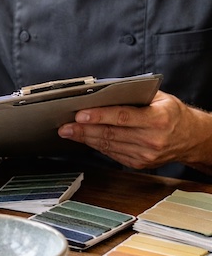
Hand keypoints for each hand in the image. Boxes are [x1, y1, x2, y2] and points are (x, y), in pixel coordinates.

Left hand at [58, 90, 211, 171]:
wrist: (191, 138)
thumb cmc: (172, 113)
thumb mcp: (159, 98)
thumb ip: (133, 95)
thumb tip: (102, 92)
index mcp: (158, 119)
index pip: (122, 117)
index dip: (99, 116)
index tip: (79, 115)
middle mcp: (152, 139)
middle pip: (111, 134)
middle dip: (83, 130)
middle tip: (64, 125)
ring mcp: (145, 155)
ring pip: (108, 146)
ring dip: (85, 139)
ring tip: (68, 132)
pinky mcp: (138, 164)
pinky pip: (112, 153)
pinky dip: (96, 146)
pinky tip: (85, 139)